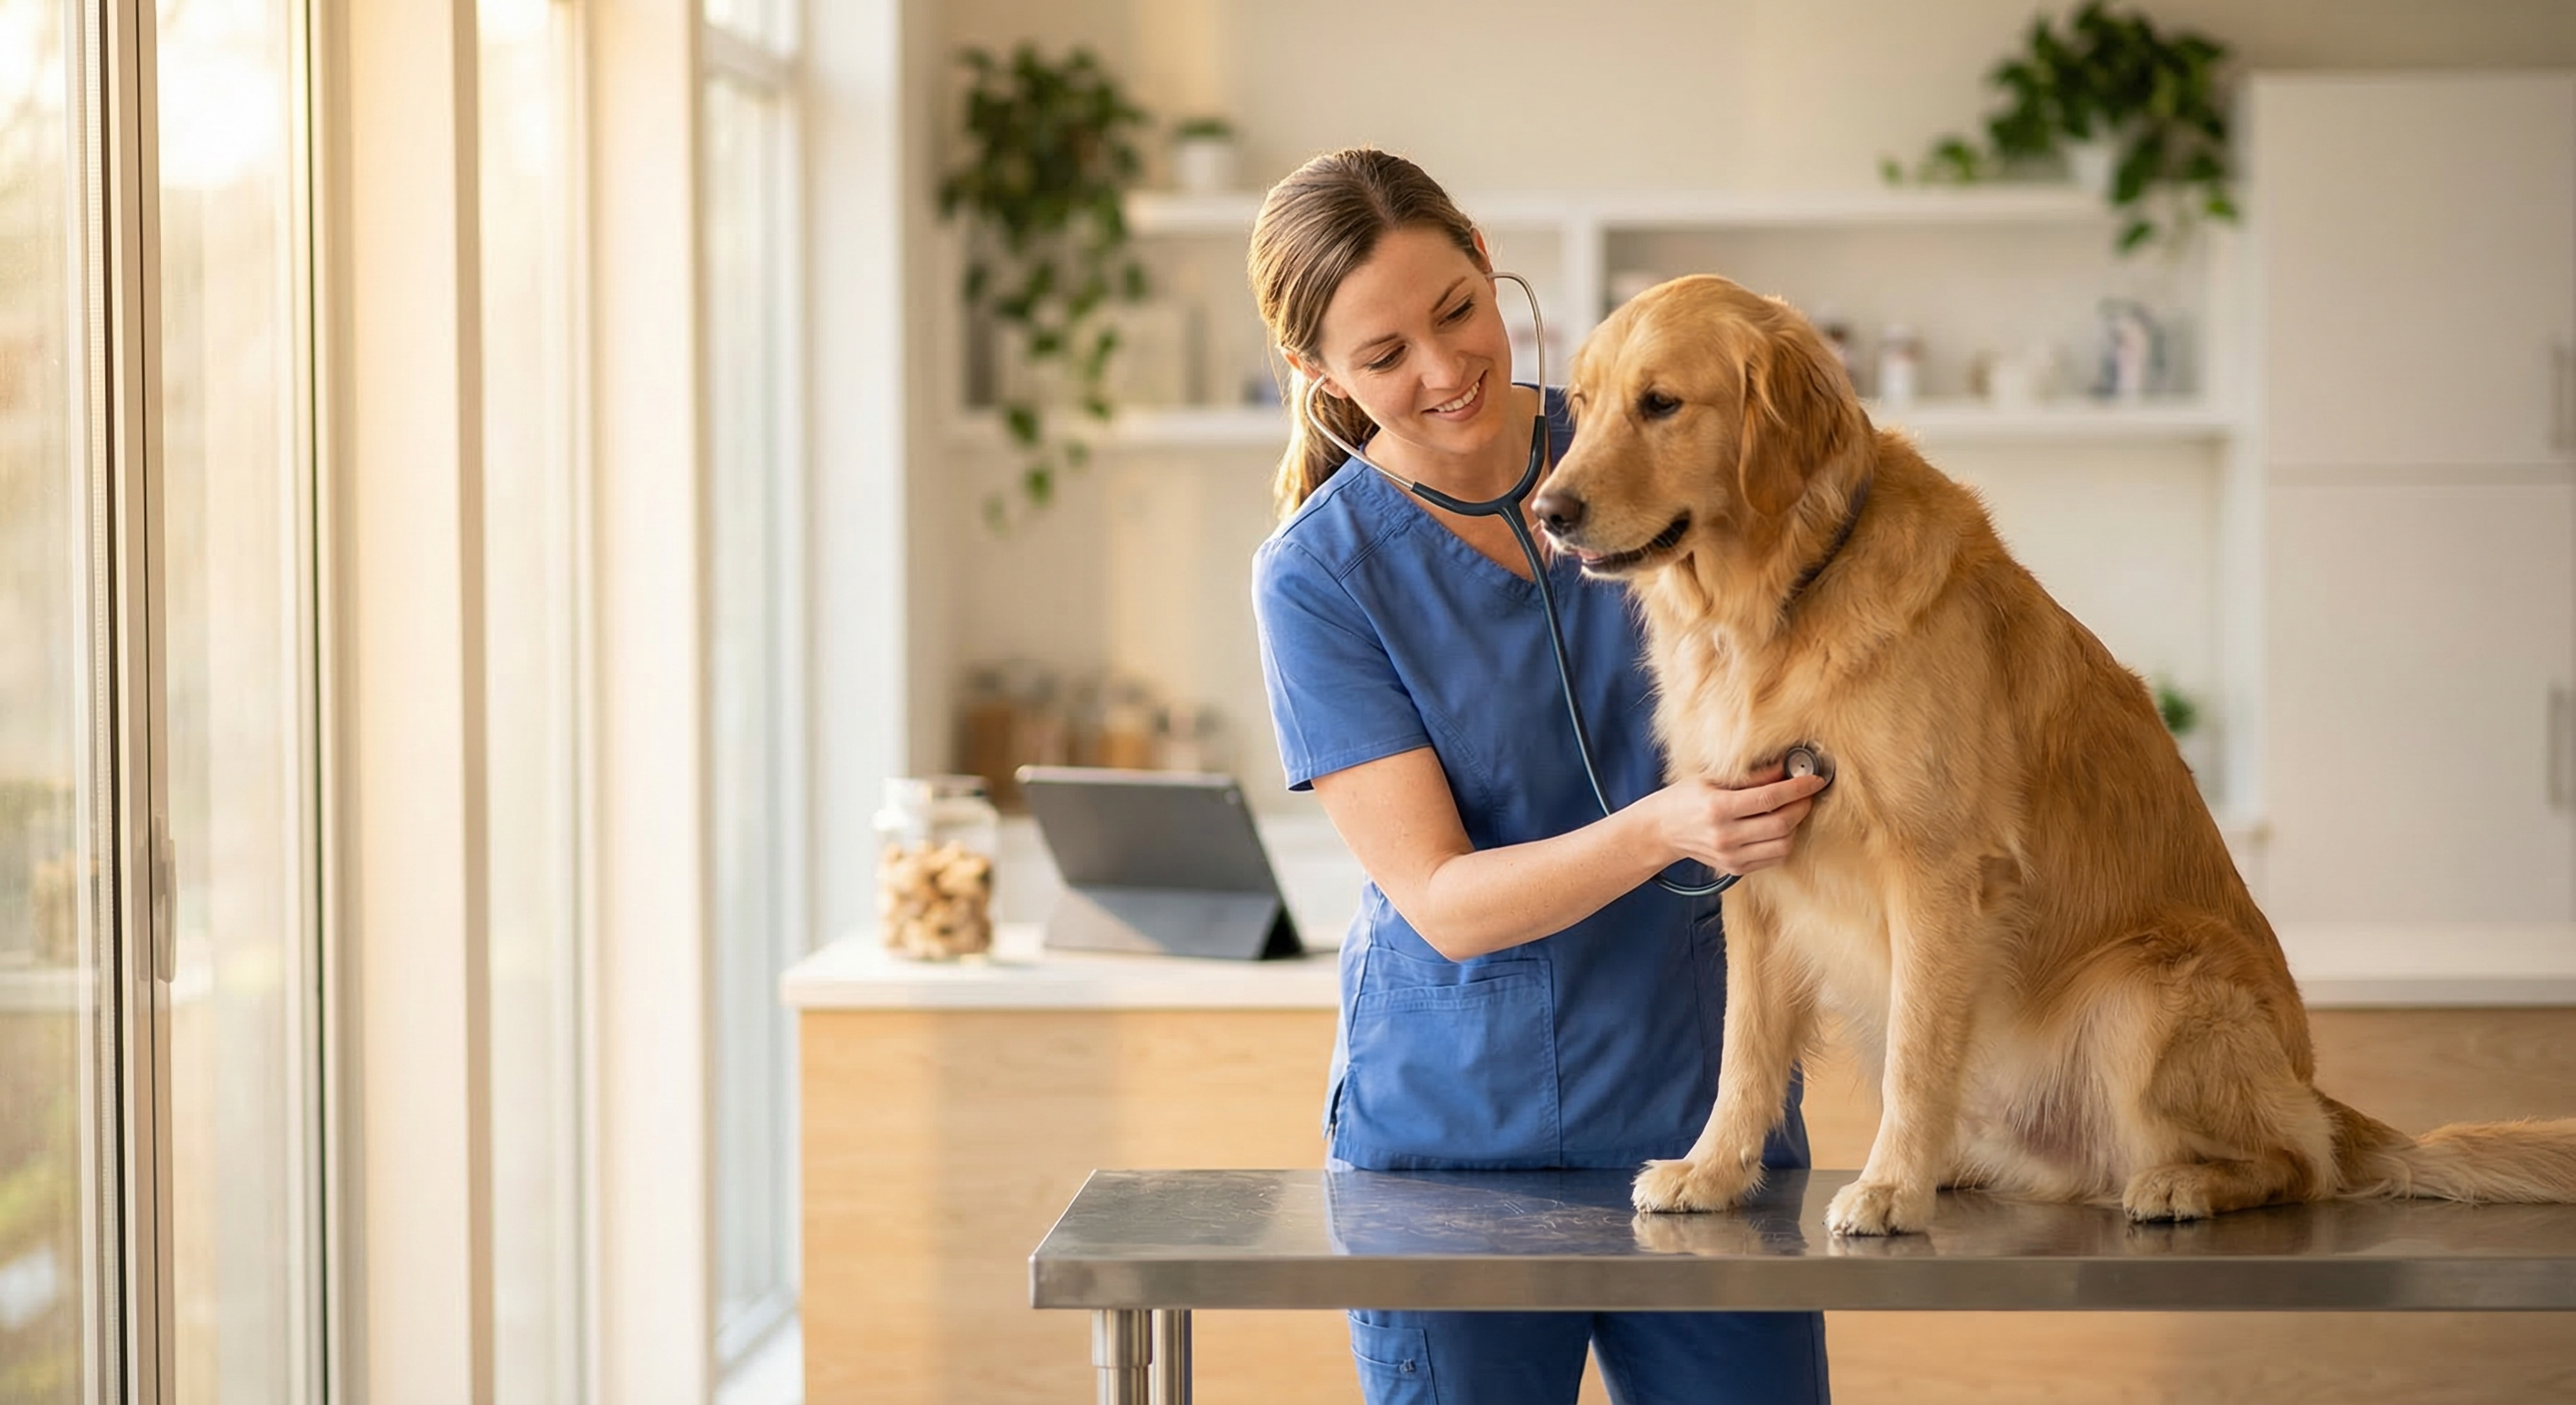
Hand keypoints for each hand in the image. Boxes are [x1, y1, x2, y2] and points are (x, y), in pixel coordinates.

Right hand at [1651, 763, 1828, 876]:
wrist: (1662, 830)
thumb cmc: (1685, 799)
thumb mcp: (1711, 779)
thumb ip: (1751, 777)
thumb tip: (1785, 769)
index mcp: (1717, 808)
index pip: (1769, 798)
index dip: (1797, 788)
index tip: (1814, 779)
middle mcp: (1725, 836)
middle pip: (1781, 824)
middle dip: (1802, 807)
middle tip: (1806, 794)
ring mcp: (1730, 856)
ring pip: (1782, 845)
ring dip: (1795, 826)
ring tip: (1792, 810)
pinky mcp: (1735, 869)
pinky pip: (1773, 859)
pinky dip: (1783, 842)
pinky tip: (1778, 828)